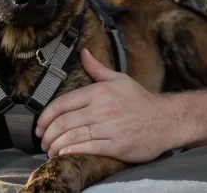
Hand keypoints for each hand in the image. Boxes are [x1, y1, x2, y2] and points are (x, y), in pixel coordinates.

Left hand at [35, 48, 176, 162]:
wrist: (167, 120)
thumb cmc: (141, 101)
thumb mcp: (119, 79)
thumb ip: (97, 68)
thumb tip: (83, 53)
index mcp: (99, 92)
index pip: (62, 103)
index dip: (45, 117)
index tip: (39, 127)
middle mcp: (102, 108)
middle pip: (63, 122)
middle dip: (48, 135)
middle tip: (43, 142)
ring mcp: (110, 127)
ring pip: (72, 136)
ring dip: (56, 146)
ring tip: (51, 151)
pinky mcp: (117, 145)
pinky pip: (88, 148)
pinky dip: (71, 152)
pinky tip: (64, 154)